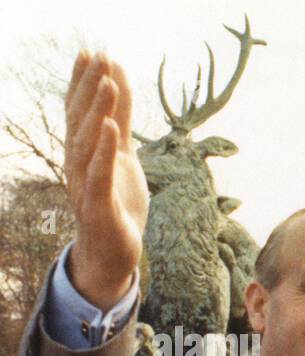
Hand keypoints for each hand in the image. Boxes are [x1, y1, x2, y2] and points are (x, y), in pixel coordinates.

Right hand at [64, 52, 149, 309]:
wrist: (113, 252)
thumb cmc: (118, 202)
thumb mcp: (125, 157)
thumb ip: (122, 122)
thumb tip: (119, 84)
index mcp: (83, 152)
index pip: (79, 111)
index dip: (82, 82)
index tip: (90, 53)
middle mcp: (78, 164)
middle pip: (82, 120)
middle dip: (91, 88)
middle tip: (100, 58)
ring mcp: (86, 184)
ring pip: (89, 143)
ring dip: (99, 112)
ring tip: (109, 83)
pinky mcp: (99, 205)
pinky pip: (100, 174)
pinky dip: (105, 151)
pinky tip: (112, 129)